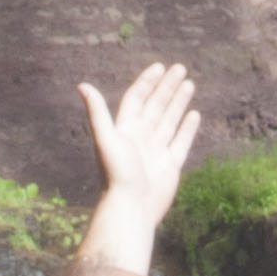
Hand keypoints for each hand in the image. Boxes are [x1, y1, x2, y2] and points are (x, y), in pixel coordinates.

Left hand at [79, 60, 200, 248]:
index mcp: (126, 129)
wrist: (131, 208)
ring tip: (189, 84)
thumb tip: (82, 85)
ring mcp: (157, 150)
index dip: (147, 82)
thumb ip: (97, 111)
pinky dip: (188, 127)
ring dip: (179, 102)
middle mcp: (141, 137)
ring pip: (170, 120)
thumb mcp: (106, 138)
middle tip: (180, 68)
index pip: (137, 99)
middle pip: (156, 105)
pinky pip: (181, 141)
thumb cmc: (116, 174)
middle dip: (167, 87)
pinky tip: (194, 114)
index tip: (160, 67)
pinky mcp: (171, 165)